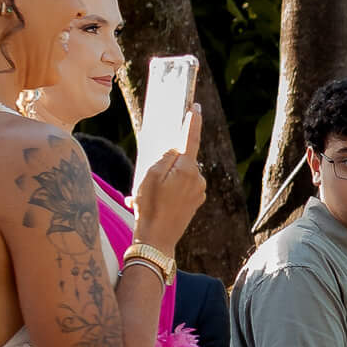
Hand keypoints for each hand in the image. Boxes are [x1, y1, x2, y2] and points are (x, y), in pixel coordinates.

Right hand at [132, 105, 206, 251]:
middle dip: (167, 162)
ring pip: (181, 174)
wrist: (157, 238)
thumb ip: (165, 158)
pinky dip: (168, 189)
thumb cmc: (150, 206)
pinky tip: (154, 201)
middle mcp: (198, 179)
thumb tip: (175, 149)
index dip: (193, 122)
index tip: (196, 107)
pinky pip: (181, 187)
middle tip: (149, 177)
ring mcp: (199, 191)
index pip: (191, 139)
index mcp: (188, 169)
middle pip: (183, 159)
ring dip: (165, 179)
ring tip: (147, 194)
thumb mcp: (150, 175)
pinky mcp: (196, 201)